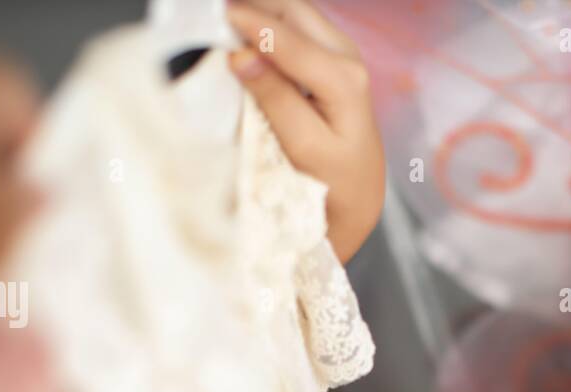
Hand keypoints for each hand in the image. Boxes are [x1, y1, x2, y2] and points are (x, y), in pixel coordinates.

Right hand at [226, 0, 384, 263]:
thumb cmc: (333, 179)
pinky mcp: (329, 56)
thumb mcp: (304, 148)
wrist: (359, 193)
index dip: (250, 23)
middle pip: (293, 11)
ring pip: (293, 13)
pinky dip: (266, 22)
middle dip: (253, 6)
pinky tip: (242, 30)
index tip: (214, 17)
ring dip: (259, 10)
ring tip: (222, 20)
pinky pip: (294, 26)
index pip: (289, 39)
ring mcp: (340, 53)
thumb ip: (275, 99)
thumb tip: (240, 56)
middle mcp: (347, 57)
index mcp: (344, 80)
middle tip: (211, 14)